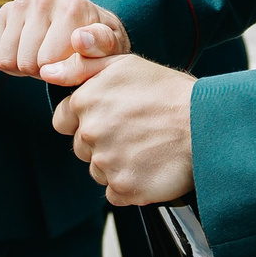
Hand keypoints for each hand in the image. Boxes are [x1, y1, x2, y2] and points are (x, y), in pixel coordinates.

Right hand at [0, 0, 129, 85]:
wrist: (85, 24)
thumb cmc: (99, 44)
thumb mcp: (111, 48)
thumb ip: (102, 45)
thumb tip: (79, 39)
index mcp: (73, 7)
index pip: (49, 62)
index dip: (60, 73)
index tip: (75, 64)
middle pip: (27, 63)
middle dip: (43, 72)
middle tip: (59, 63)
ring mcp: (23, 1)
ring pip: (9, 60)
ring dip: (26, 68)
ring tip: (45, 59)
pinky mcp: (6, 10)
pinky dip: (12, 62)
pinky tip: (30, 54)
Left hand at [54, 56, 194, 204]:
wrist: (207, 124)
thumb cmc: (168, 91)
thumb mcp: (124, 63)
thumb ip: (81, 66)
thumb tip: (47, 72)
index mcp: (86, 101)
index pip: (64, 120)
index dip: (86, 118)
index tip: (112, 116)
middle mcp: (90, 133)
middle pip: (81, 147)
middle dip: (101, 141)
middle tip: (135, 131)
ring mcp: (107, 163)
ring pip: (98, 170)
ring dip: (116, 163)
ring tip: (146, 148)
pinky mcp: (125, 188)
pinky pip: (114, 193)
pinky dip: (129, 185)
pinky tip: (149, 167)